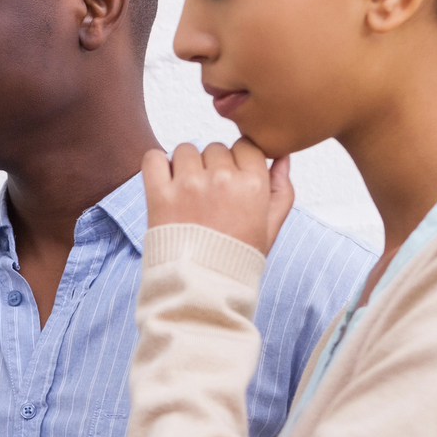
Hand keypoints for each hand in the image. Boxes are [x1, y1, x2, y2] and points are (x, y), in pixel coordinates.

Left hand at [141, 138, 293, 254]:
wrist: (201, 290)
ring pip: (185, 150)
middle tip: (208, 197)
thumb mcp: (270, 228)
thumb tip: (283, 156)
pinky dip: (156, 164)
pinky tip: (164, 183)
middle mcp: (223, 179)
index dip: (238, 162)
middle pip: (215, 148)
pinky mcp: (160, 195)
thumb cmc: (236, 260)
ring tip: (186, 194)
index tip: (231, 183)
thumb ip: (282, 189)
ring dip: (184, 165)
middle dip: (212, 167)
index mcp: (253, 184)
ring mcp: (189, 185)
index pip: (245, 146)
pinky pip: (153, 157)